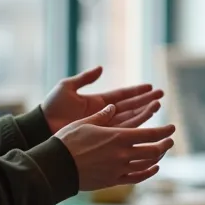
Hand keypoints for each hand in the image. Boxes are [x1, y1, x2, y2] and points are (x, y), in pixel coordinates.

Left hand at [42, 65, 164, 133]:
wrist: (42, 127)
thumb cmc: (52, 107)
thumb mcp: (67, 87)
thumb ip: (85, 78)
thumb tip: (101, 68)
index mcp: (98, 101)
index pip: (122, 95)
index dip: (136, 91)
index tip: (151, 87)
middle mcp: (104, 114)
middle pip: (130, 107)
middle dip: (145, 101)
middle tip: (161, 96)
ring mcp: (103, 126)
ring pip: (129, 119)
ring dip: (144, 113)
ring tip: (157, 107)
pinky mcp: (101, 137)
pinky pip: (121, 132)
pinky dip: (134, 129)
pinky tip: (145, 126)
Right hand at [55, 104, 175, 190]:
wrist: (56, 167)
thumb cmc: (67, 141)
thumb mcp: (84, 123)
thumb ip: (102, 116)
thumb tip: (113, 106)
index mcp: (117, 137)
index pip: (149, 134)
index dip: (163, 131)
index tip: (171, 127)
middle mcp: (122, 154)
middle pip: (153, 150)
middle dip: (164, 144)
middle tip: (170, 140)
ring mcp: (118, 169)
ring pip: (147, 164)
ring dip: (158, 157)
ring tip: (162, 151)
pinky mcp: (112, 180)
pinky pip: (136, 178)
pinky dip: (148, 172)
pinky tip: (153, 168)